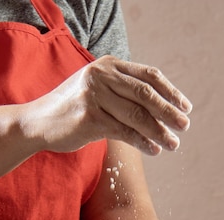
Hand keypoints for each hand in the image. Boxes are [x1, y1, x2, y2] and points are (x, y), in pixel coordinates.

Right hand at [24, 55, 191, 155]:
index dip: (170, 92)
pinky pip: (124, 131)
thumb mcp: (98, 90)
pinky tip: (154, 150)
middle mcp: (102, 76)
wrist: (38, 122)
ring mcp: (95, 96)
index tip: (185, 107)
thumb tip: (160, 109)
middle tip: (185, 126)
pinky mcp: (89, 118)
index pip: (148, 76)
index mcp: (108, 65)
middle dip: (169, 111)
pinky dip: (142, 142)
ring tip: (173, 144)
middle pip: (146, 94)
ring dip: (159, 132)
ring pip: (137, 115)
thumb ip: (123, 92)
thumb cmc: (73, 109)